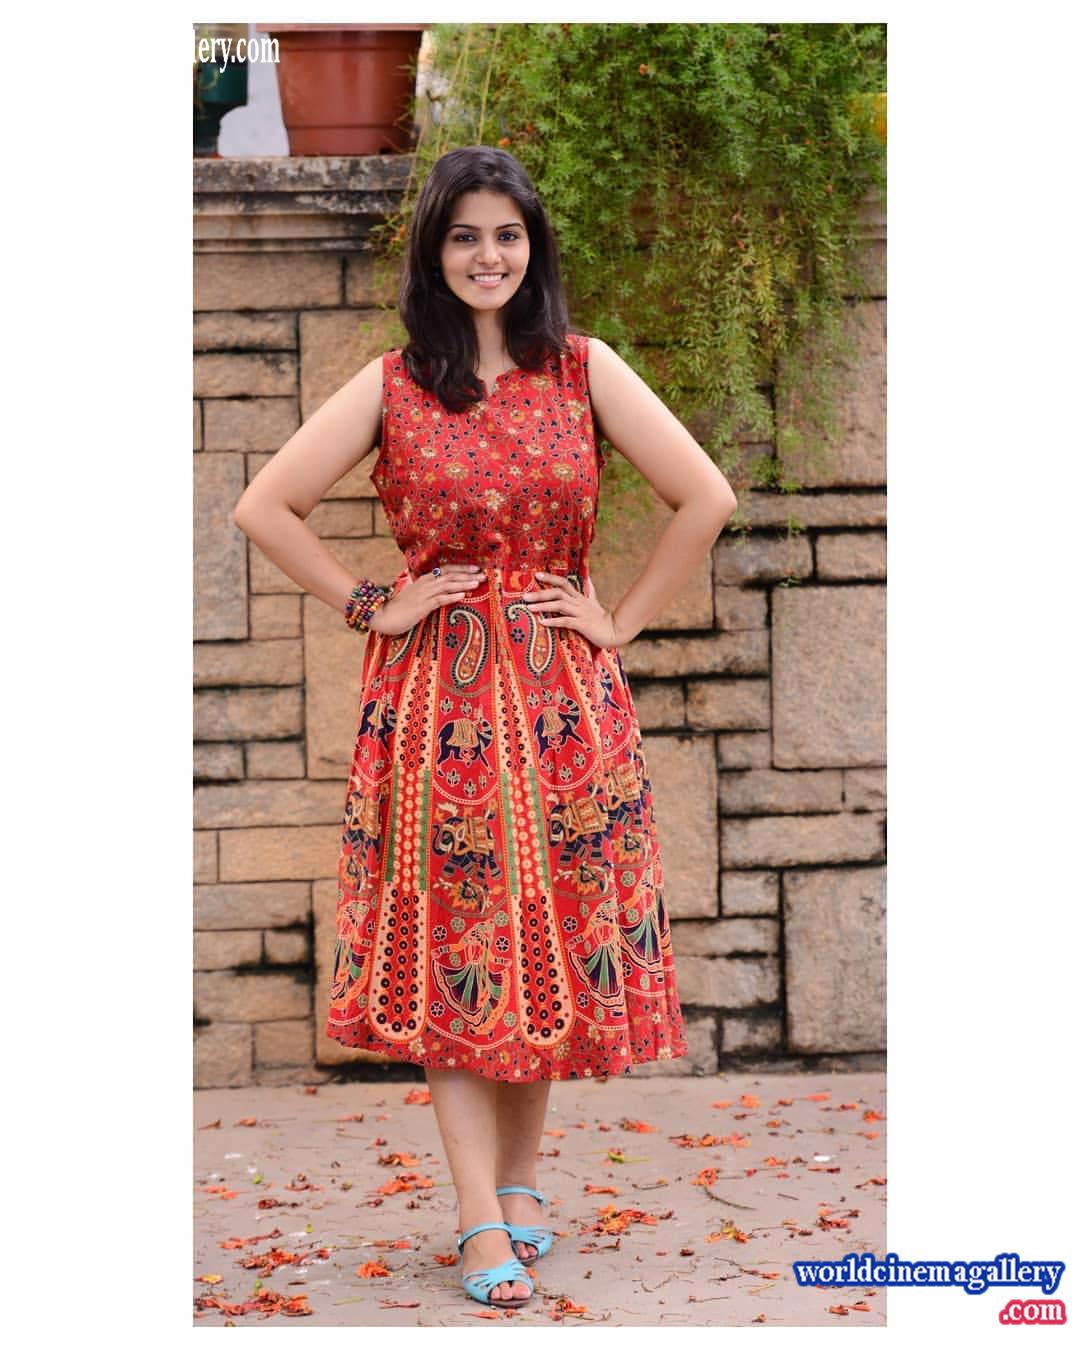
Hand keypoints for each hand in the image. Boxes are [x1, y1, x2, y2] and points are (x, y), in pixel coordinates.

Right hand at [367, 565, 482, 636]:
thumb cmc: (401, 608)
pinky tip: (462, 596)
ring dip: (463, 583)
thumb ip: (429, 592)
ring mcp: (423, 594)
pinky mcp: (421, 606)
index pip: (446, 570)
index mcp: (425, 580)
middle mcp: (425, 584)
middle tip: (483, 575)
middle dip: (467, 575)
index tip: (476, 568)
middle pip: (450, 576)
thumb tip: (445, 591)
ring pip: (447, 586)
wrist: (384, 616)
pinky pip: (439, 600)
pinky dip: (451, 596)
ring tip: (477, 583)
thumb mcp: (417, 596)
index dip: (462, 568)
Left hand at [524, 571, 621, 648]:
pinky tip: (543, 622)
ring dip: (543, 606)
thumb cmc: (601, 619)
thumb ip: (589, 591)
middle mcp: (579, 603)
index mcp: (579, 597)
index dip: (551, 578)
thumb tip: (588, 579)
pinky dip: (554, 621)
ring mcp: (581, 613)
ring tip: (529, 608)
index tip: (536, 575)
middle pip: (558, 593)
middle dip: (540, 594)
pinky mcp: (583, 625)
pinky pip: (566, 621)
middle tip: (524, 596)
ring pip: (560, 606)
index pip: (564, 583)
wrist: (614, 631)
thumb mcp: (594, 603)